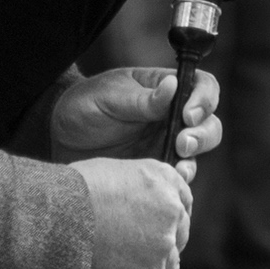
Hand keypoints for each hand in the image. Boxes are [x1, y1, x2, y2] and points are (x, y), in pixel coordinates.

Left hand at [52, 67, 220, 182]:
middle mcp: (171, 116)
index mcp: (162, 88)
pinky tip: (169, 183)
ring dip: (194, 159)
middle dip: (203, 134)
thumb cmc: (83, 106)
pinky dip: (180, 182)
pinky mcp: (157, 168)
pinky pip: (179, 177)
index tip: (187, 114)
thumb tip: (173, 85)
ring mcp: (166, 143)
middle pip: (209, 123)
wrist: (60, 138)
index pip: (201, 85)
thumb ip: (141, 99)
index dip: (203, 99)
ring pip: (198, 152)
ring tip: (178, 168)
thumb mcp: (108, 97)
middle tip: (182, 144)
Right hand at [70, 156, 191, 268]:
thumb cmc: (77, 187)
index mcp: (162, 179)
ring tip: (136, 267)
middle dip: (165, 239)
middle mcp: (170, 210)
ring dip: (159, 266)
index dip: (172, 213)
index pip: (183, 199)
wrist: (61, 212)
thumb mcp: (114, 169)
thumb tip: (143, 196)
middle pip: (180, 232)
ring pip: (172, 263)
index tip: (166, 221)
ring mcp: (163, 244)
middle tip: (141, 242)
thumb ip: (138, 183)